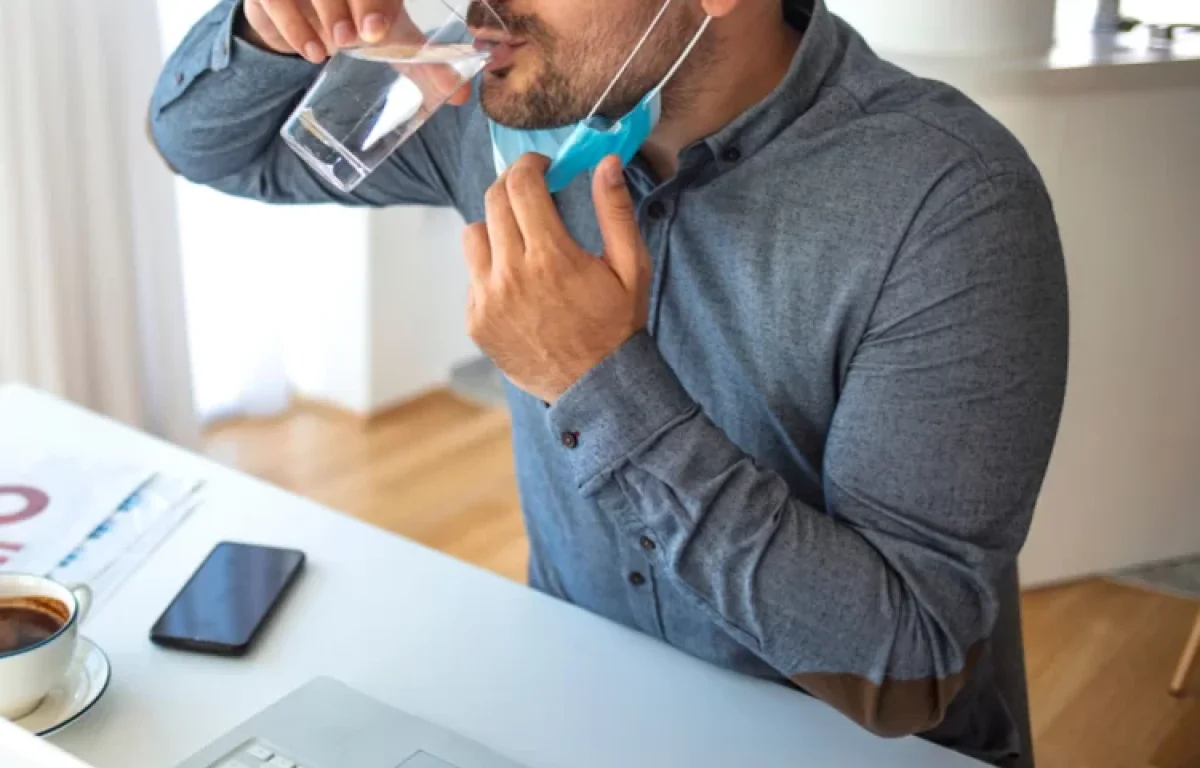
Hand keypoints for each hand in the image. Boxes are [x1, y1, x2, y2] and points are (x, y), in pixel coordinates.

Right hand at [240, 0, 471, 104]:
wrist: (301, 16)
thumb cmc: (355, 20)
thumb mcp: (390, 33)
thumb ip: (423, 60)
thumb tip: (462, 95)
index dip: (377, 3)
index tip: (379, 30)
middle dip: (356, 2)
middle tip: (359, 38)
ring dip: (326, 12)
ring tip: (337, 45)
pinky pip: (273, 1)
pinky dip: (291, 26)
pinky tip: (310, 52)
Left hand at [464, 154, 651, 403]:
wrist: (597, 387)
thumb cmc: (617, 326)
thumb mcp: (631, 267)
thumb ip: (615, 211)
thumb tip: (605, 162)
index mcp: (550, 257)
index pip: (521, 184)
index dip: (530, 165)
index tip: (542, 168)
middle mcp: (511, 275)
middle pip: (493, 200)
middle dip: (513, 186)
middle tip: (531, 193)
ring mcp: (488, 300)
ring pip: (474, 234)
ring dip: (496, 227)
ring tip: (523, 243)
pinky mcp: (476, 321)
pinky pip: (473, 276)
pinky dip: (492, 270)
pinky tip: (520, 287)